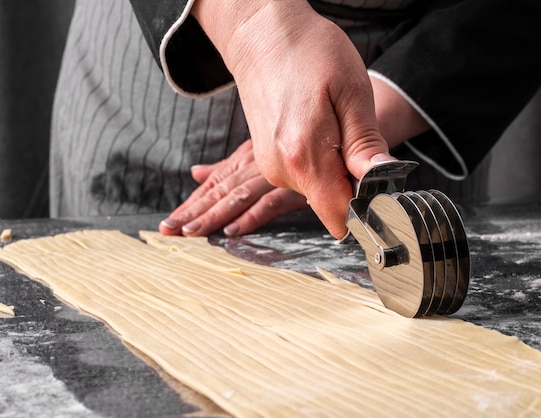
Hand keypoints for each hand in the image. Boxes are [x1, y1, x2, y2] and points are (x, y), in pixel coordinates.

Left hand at [159, 140, 307, 236]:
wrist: (336, 141)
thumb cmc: (297, 150)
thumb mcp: (256, 156)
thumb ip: (227, 168)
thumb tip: (195, 173)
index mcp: (243, 162)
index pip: (212, 186)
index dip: (190, 205)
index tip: (168, 224)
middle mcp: (254, 168)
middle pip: (218, 193)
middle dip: (192, 212)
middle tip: (168, 230)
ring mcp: (274, 177)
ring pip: (238, 198)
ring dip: (214, 216)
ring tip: (192, 232)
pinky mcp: (295, 189)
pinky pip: (270, 204)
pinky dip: (251, 216)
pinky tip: (233, 230)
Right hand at [192, 0, 394, 238]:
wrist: (263, 36)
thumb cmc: (310, 53)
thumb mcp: (351, 91)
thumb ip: (365, 144)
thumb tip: (384, 182)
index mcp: (305, 157)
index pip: (341, 217)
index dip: (367, 208)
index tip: (381, 186)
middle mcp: (282, 171)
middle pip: (332, 204)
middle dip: (353, 184)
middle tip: (357, 138)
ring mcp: (272, 168)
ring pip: (319, 191)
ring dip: (335, 170)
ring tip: (333, 125)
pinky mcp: (269, 162)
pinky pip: (305, 177)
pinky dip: (319, 163)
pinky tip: (319, 129)